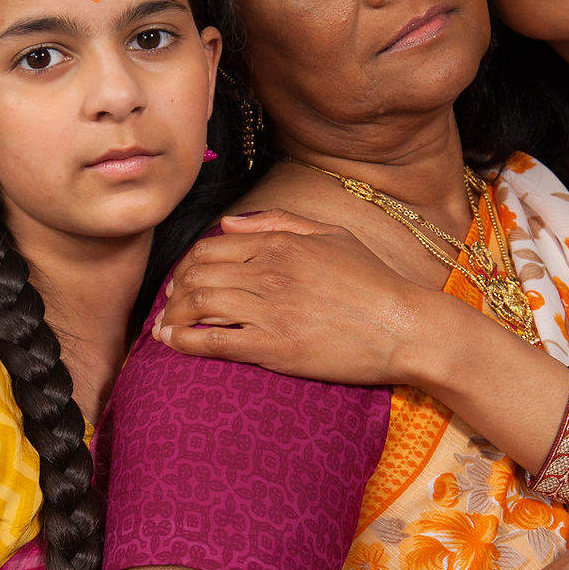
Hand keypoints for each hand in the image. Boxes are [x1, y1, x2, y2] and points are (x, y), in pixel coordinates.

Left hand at [153, 207, 434, 385]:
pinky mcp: (274, 346)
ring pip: (198, 304)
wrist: (404, 326)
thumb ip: (277, 224)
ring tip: (164, 328)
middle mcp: (268, 271)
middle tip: (168, 306)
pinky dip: (185, 341)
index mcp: (280, 243)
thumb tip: (229, 223)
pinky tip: (173, 344)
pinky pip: (213, 340)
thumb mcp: (330, 236)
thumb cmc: (373, 282)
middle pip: (197, 274)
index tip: (182, 281)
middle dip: (174, 291)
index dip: (187, 265)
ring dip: (172, 316)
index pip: (210, 247)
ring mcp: (270, 309)